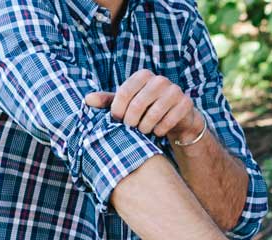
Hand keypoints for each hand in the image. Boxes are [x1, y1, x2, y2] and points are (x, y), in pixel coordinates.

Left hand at [84, 69, 205, 141]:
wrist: (176, 118)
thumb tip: (86, 99)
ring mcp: (174, 91)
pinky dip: (160, 130)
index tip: (117, 121)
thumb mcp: (126, 104)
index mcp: (143, 76)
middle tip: (131, 129)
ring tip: (143, 131)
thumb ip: (108, 101)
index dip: (118, 110)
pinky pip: (168, 121)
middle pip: (138, 105)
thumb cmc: (146, 110)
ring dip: (145, 128)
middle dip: (131, 122)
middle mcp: (159, 80)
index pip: (124, 92)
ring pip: (153, 114)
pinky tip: (157, 132)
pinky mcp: (185, 103)